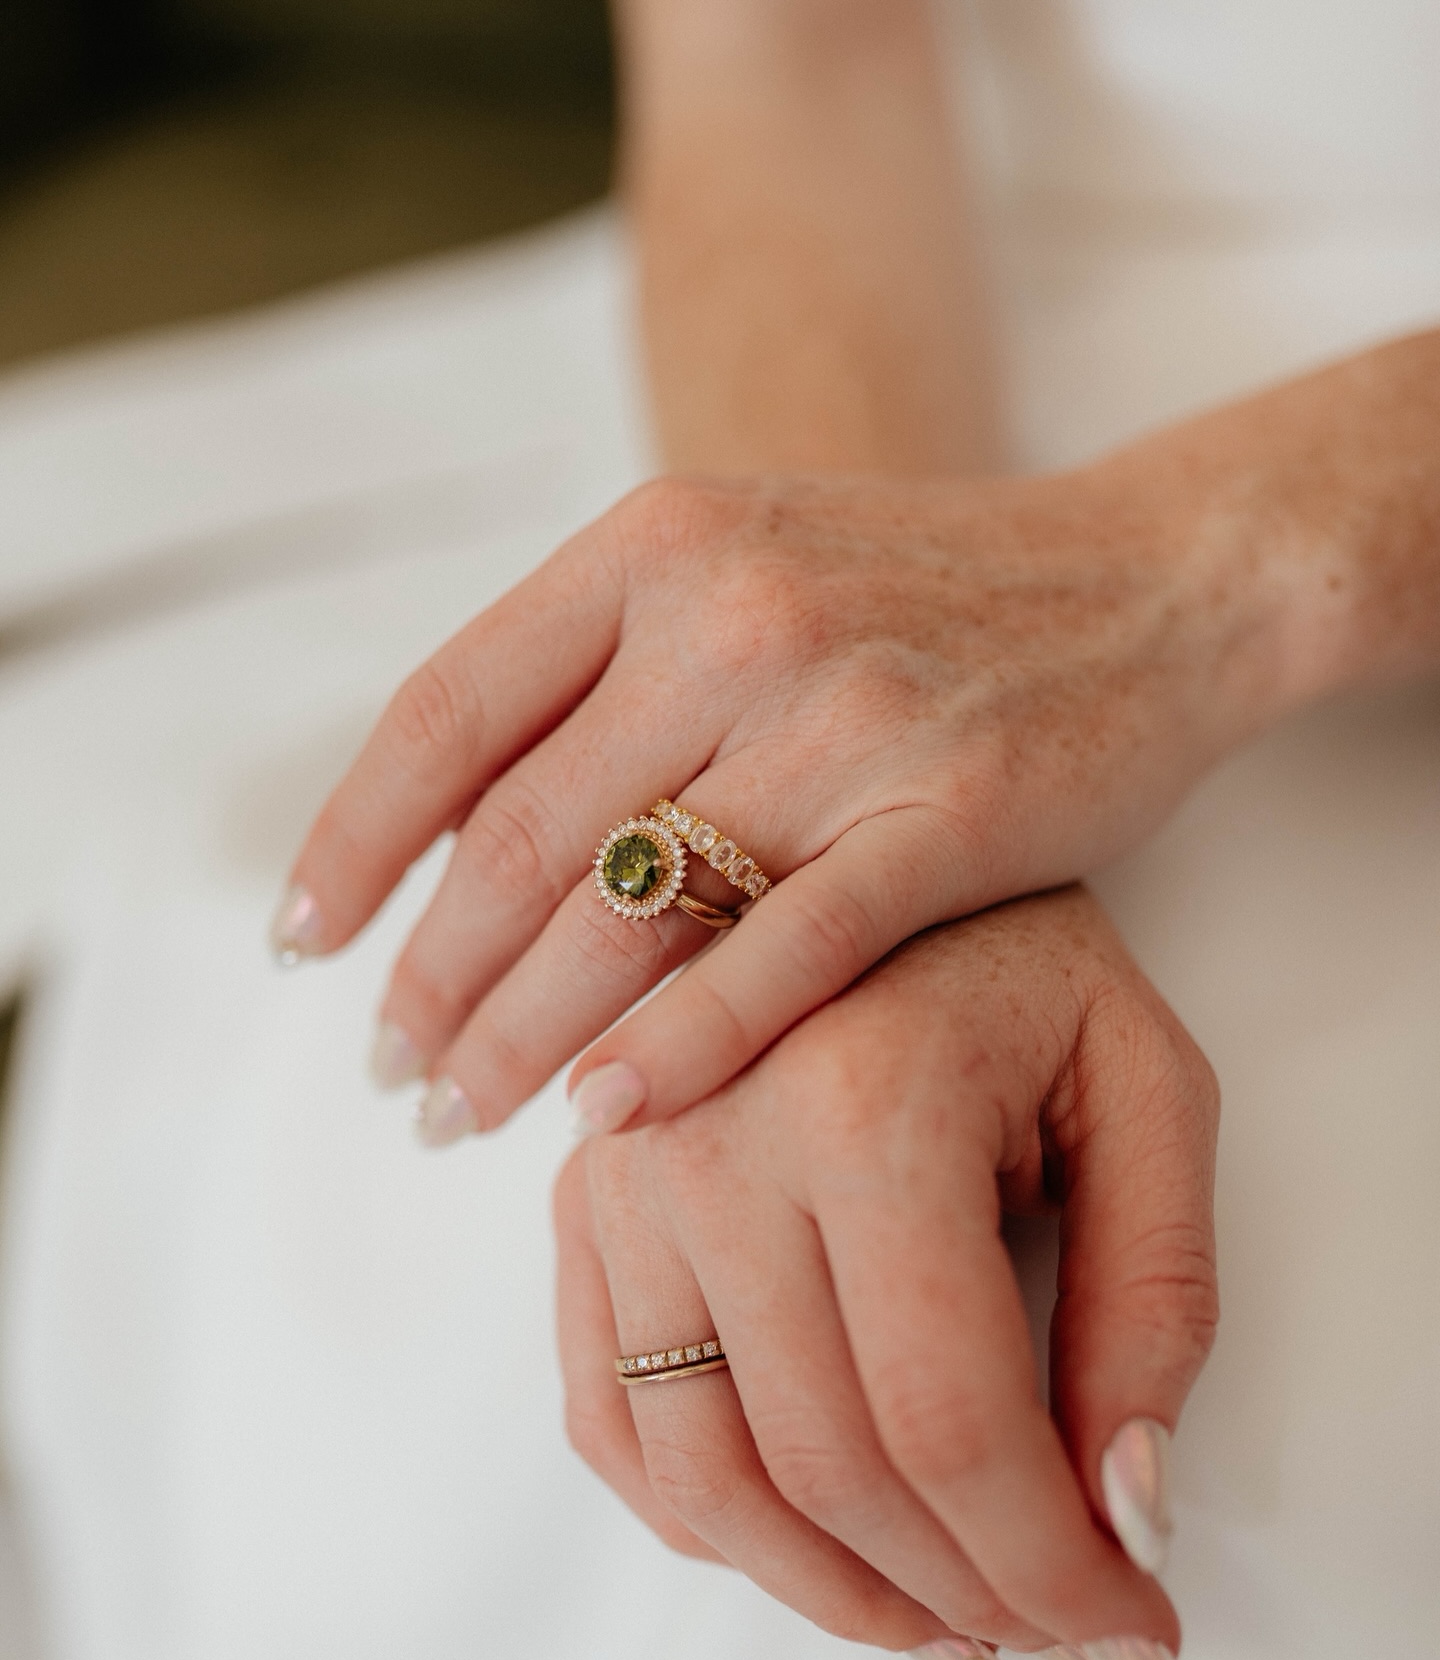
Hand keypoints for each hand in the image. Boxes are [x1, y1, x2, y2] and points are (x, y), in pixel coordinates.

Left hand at [276, 333, 1437, 1137]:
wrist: (1147, 574)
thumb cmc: (922, 594)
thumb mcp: (742, 565)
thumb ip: (599, 672)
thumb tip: (439, 832)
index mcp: (658, 545)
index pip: (450, 709)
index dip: (357, 840)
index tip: (302, 945)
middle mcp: (736, 614)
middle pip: (526, 835)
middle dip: (434, 976)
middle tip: (391, 1075)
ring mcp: (846, 714)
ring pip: (634, 908)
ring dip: (521, 1032)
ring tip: (460, 1115)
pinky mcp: (954, 813)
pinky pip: (787, 952)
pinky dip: (681, 1043)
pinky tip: (607, 1114)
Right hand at [554, 887, 1217, 1659]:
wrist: (855, 834)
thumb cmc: (1014, 955)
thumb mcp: (1144, 1087)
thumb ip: (1157, 1297)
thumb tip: (1121, 1507)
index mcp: (866, 1101)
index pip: (945, 1417)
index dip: (1044, 1565)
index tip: (1121, 1627)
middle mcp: (710, 1140)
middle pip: (825, 1468)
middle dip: (960, 1595)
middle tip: (1050, 1629)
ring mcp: (623, 1174)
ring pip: (699, 1474)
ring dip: (828, 1591)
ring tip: (938, 1618)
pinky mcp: (582, 1197)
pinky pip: (606, 1414)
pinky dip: (703, 1517)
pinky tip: (799, 1536)